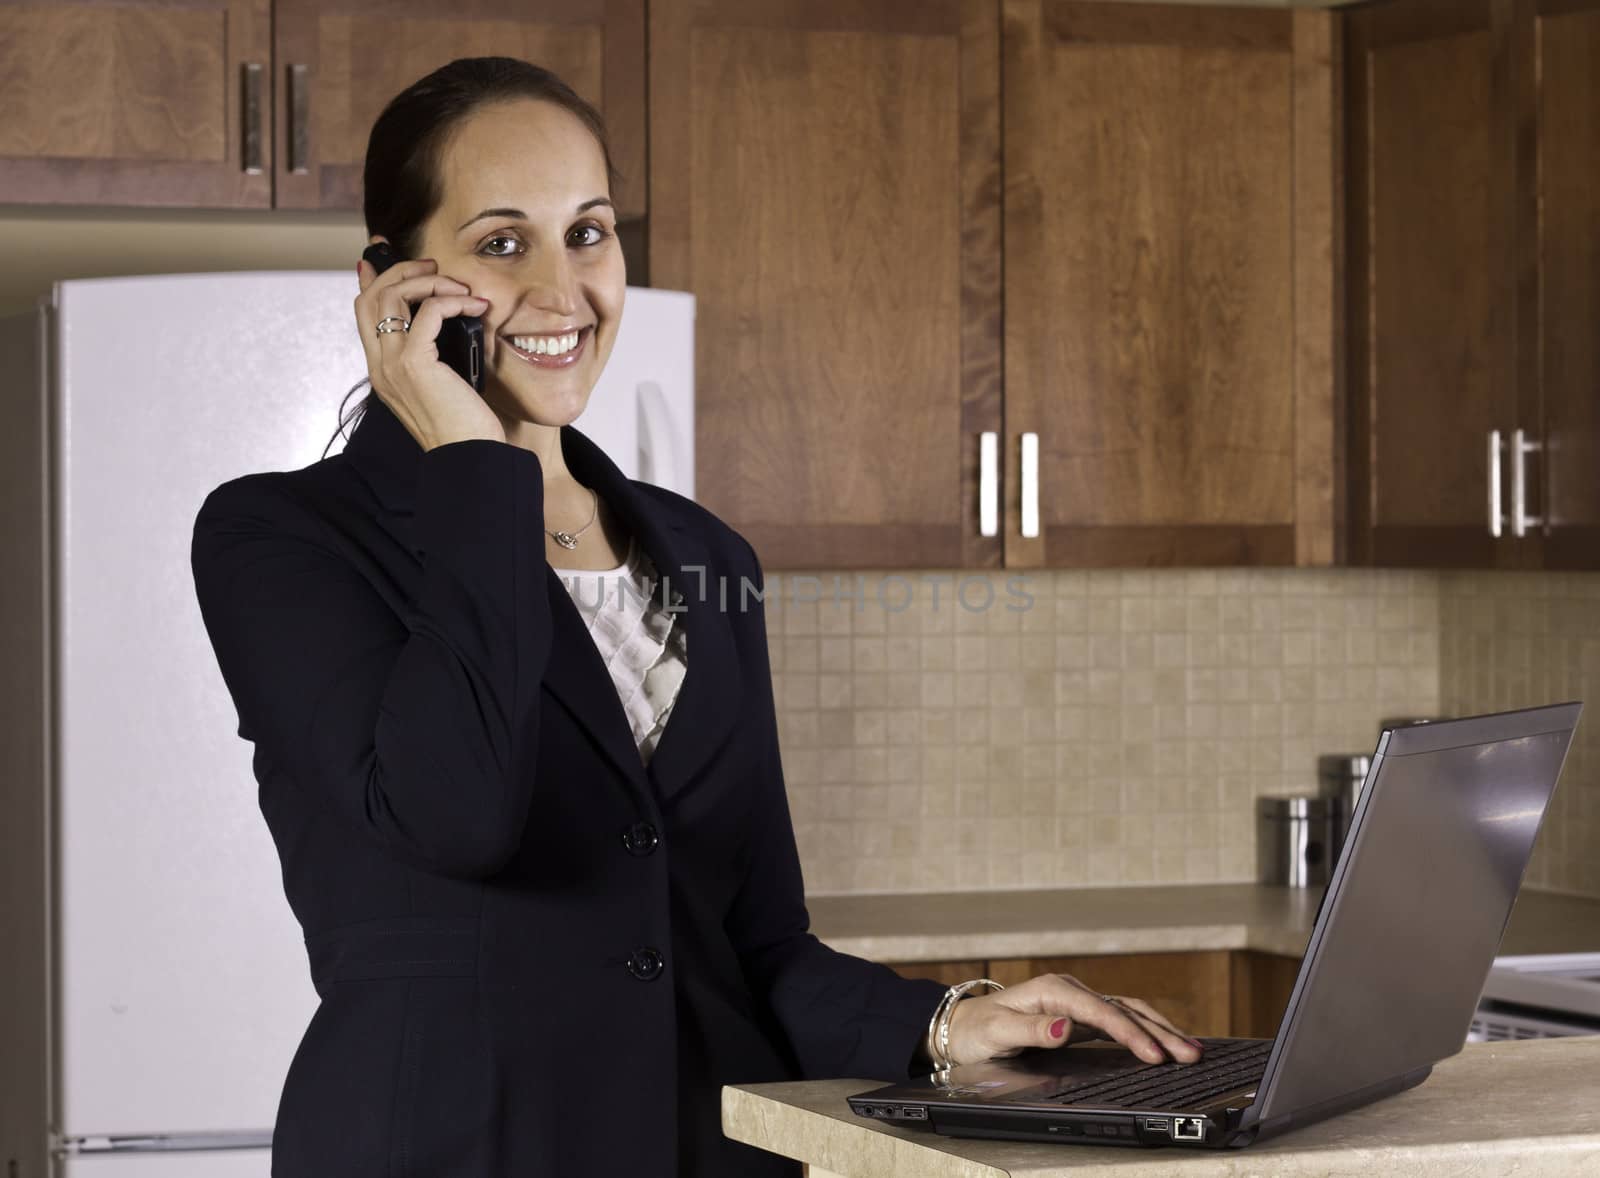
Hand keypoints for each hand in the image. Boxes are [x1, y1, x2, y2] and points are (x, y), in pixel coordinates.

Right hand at [354, 247, 505, 450]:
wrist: (469, 457)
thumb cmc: (464, 426)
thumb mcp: (443, 384)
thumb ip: (434, 355)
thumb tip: (448, 322)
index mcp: (382, 370)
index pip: (363, 313)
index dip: (368, 280)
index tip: (377, 256)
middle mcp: (380, 365)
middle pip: (369, 296)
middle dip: (399, 271)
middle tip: (432, 266)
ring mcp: (392, 364)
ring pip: (391, 296)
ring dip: (428, 281)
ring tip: (459, 287)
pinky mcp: (414, 364)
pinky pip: (428, 311)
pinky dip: (452, 300)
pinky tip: (474, 306)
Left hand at [941, 973, 1203, 1067]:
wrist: (965, 1024)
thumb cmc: (980, 1029)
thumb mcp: (998, 1031)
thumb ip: (1032, 1030)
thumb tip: (1067, 1027)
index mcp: (1054, 990)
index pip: (1101, 1013)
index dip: (1130, 1033)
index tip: (1154, 1054)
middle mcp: (1070, 992)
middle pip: (1123, 1009)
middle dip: (1159, 1030)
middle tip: (1191, 1053)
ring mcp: (1077, 1002)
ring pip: (1128, 1012)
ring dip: (1159, 1029)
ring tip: (1192, 1049)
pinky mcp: (1080, 1016)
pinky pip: (1120, 1021)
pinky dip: (1145, 1030)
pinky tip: (1164, 1041)